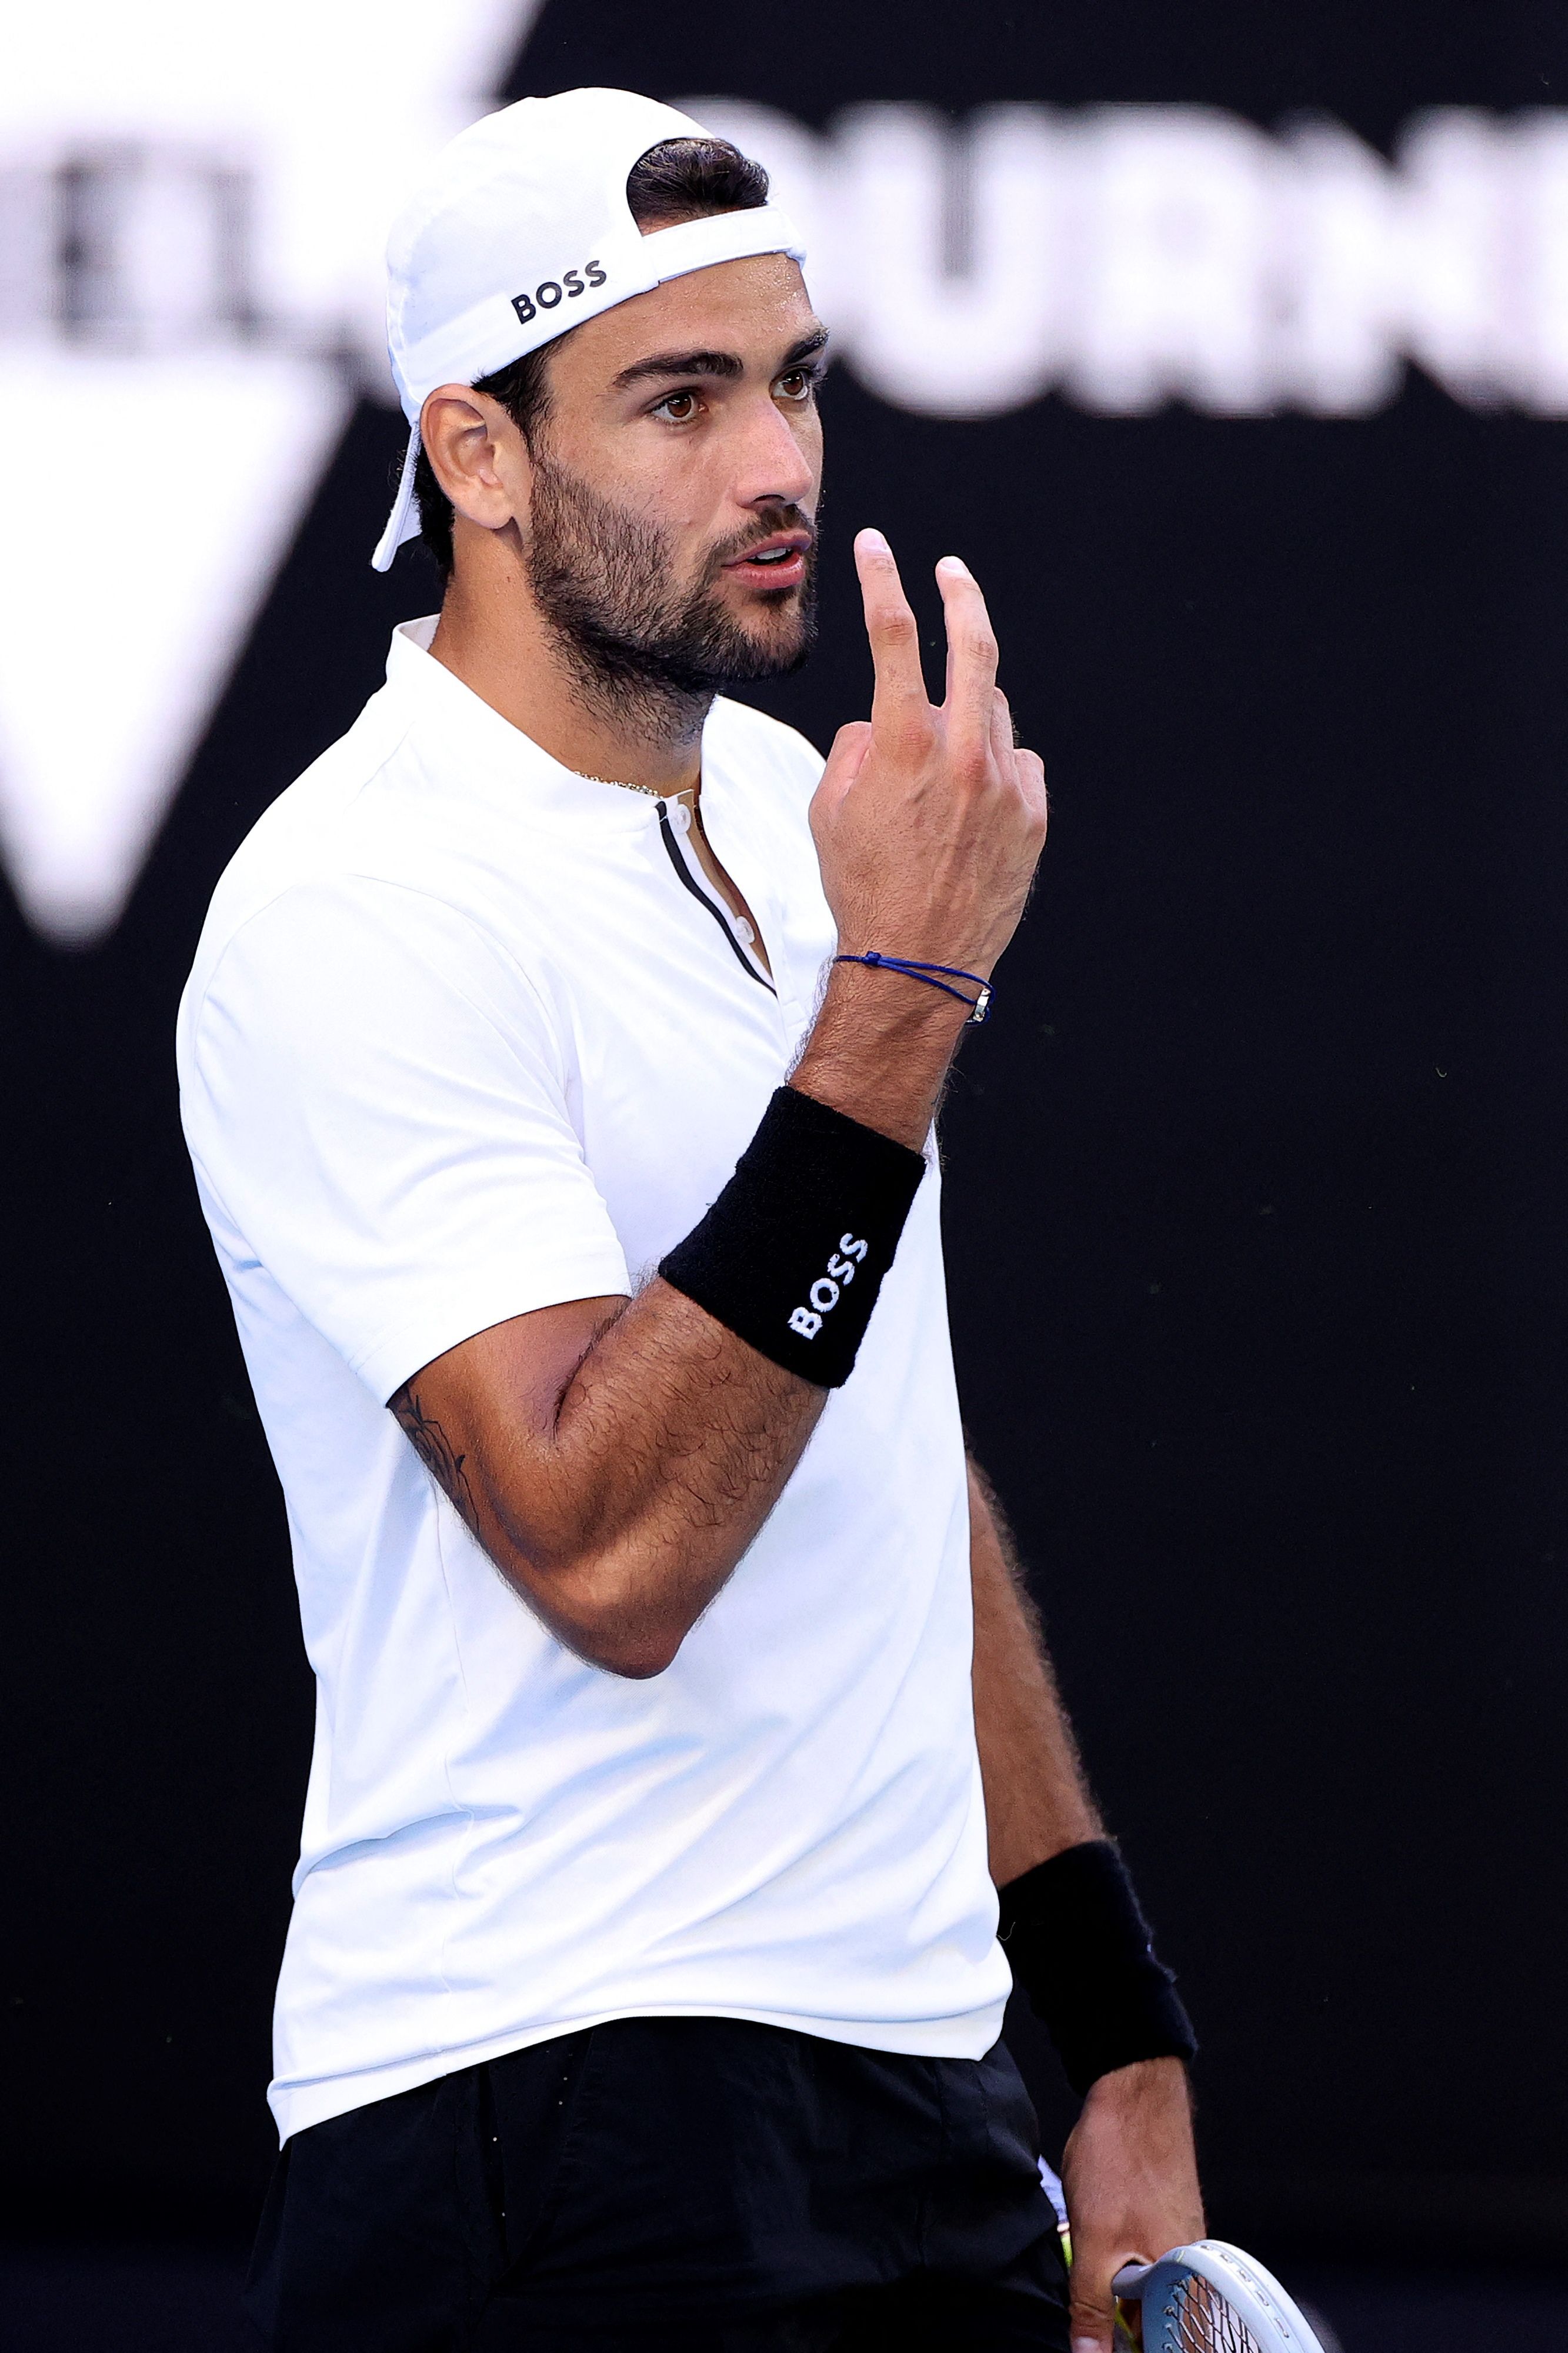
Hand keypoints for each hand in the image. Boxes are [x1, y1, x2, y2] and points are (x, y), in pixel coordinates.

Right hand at [809, 528, 1046, 978]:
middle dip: (960, 596)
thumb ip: (856, 747)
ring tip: (937, 774)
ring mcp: (1005, 783)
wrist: (916, 959)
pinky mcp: (1034, 814)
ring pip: (990, 712)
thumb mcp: (827, 811)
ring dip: (965, 719)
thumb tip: (881, 721)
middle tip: (951, 571)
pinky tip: (969, 812)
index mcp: (902, 747)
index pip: (893, 637)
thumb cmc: (861, 885)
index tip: (877, 546)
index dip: (882, 581)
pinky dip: (993, 770)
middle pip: (973, 645)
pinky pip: (1016, 762)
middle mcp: (962, 755)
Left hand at [1059, 2058, 1203, 2352]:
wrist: (1132, 2090)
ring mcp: (1179, 2237)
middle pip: (1155, 2317)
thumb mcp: (1094, 2242)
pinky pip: (1146, 2258)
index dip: (1123, 2346)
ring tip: (1091, 2269)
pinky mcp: (1166, 2216)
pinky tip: (1101, 2246)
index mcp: (1181, 2279)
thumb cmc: (1119, 2158)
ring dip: (1117, 2292)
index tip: (1099, 2344)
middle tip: (1089, 2307)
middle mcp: (1189, 2263)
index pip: (1160, 2341)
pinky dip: (1122, 2262)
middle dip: (1119, 2320)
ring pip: (1146, 2287)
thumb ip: (1092, 2307)